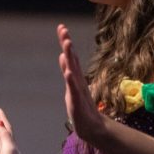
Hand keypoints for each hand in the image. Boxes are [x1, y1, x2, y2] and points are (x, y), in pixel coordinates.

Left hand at [57, 23, 106, 144]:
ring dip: (70, 57)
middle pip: (71, 59)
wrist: (91, 126)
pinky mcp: (77, 101)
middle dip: (67, 44)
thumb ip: (68, 71)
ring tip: (67, 44)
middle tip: (63, 29)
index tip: (61, 27)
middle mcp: (77, 80)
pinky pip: (73, 89)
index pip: (69, 55)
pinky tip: (68, 72)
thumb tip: (62, 56)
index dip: (65, 41)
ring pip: (73, 70)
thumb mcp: (71, 86)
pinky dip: (71, 80)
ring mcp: (77, 89)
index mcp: (75, 76)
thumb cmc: (81, 107)